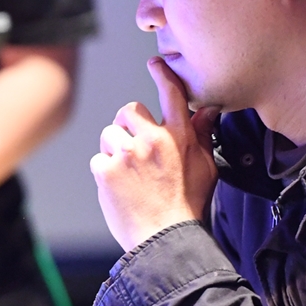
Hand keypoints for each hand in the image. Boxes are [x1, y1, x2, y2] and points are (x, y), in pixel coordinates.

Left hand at [90, 57, 220, 251]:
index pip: (171, 94)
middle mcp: (152, 140)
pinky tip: (120, 189)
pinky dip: (105, 173)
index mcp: (179, 137)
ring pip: (110, 134)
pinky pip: (99, 159)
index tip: (156, 65)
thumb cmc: (188, 207)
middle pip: (130, 111)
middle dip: (129, 127)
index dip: (162, 74)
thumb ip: (202, 136)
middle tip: (136, 151)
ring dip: (115, 150)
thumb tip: (206, 111)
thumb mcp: (206, 169)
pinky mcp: (106, 170)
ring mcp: (127, 154)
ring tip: (128, 175)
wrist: (165, 240)